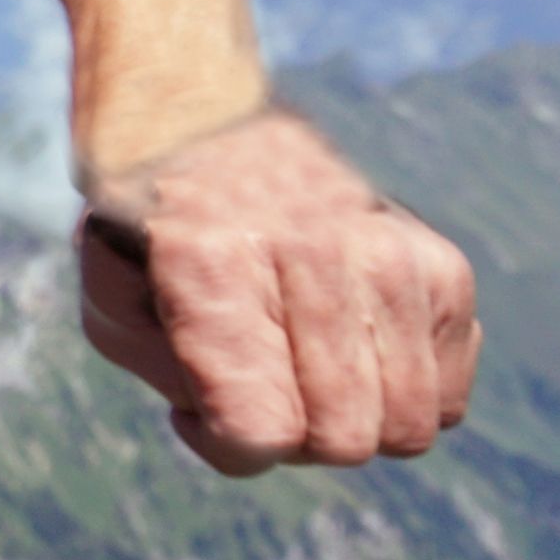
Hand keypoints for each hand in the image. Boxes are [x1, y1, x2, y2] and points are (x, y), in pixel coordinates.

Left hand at [78, 106, 480, 471]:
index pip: (262, 428)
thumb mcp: (112, 293)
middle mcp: (314, 252)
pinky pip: (448, 399)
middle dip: (290, 439)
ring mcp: (390, 254)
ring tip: (300, 363)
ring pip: (407, 428)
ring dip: (350, 419)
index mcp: (213, 261)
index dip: (227, 445)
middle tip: (253, 381)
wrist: (198, 114)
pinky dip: (399, 392)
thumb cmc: (145, 220)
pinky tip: (350, 344)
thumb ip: (169, 379)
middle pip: (342, 440)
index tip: (196, 409)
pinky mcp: (443, 265)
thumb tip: (256, 435)